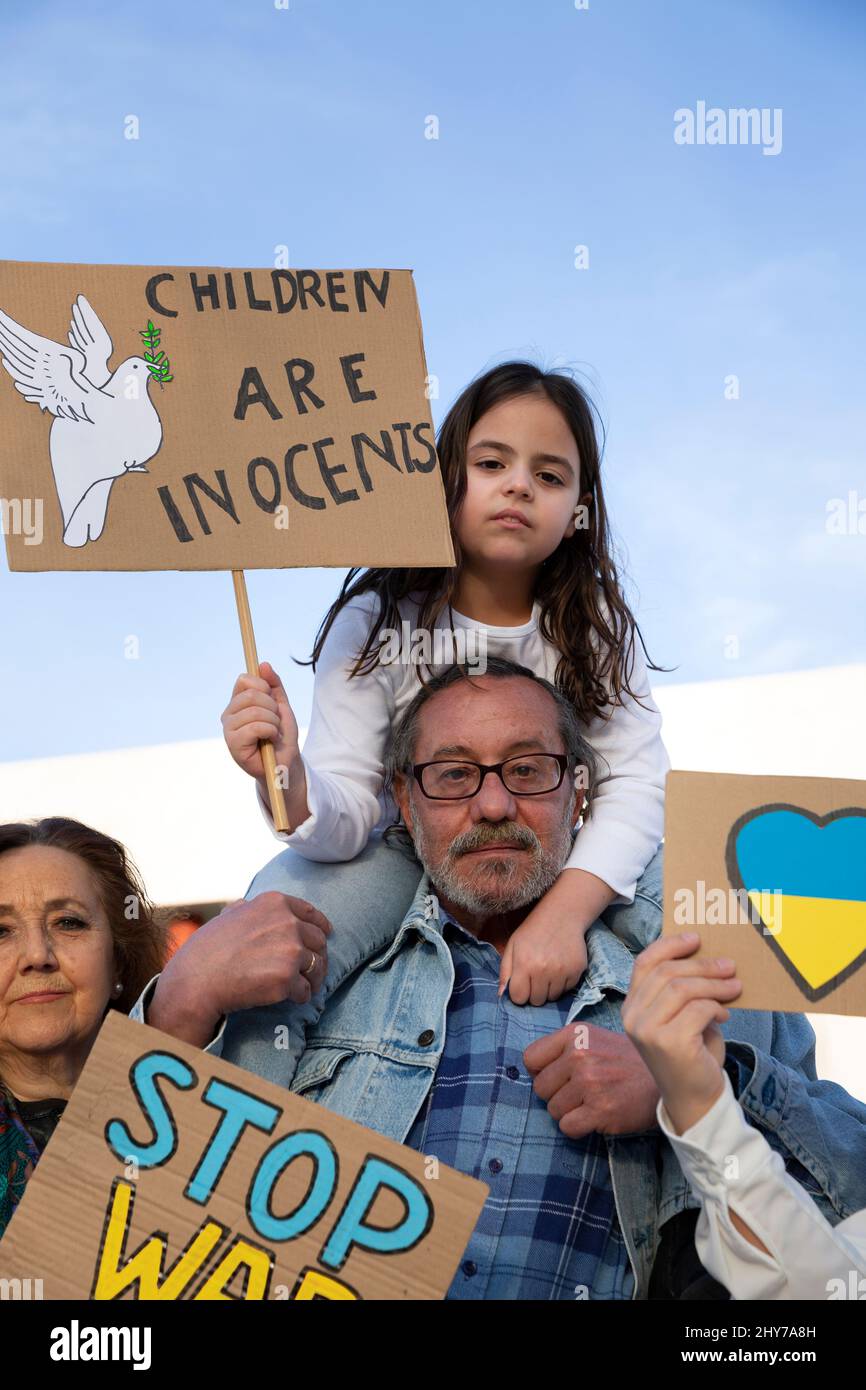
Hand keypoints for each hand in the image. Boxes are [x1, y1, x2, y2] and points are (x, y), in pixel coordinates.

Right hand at [147, 892, 331, 1047]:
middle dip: (318, 955)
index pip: (310, 913)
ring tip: (305, 986)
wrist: (197, 981)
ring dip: (313, 978)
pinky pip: (306, 990)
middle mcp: (287, 923)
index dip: (321, 925)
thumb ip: (244, 908)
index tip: (327, 933)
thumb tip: (246, 904)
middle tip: (312, 969)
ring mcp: (290, 951)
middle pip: (319, 940)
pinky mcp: (288, 979)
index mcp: (274, 903)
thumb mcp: (226, 916)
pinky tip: (292, 998)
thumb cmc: (207, 950)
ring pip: (317, 966)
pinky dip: (301, 996)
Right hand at [221, 661, 298, 781]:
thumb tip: (263, 664)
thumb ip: (274, 685)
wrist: (286, 762)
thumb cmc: (281, 736)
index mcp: (237, 703)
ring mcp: (228, 730)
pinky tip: (270, 740)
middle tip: (275, 722)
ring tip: (273, 733)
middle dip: (272, 708)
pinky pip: (255, 727)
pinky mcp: (233, 744)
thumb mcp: (281, 706)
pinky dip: (270, 732)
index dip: (263, 687)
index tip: (272, 702)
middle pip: (251, 694)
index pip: (244, 679)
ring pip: (255, 711)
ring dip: (273, 722)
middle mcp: (228, 714)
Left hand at [498, 868, 613, 1004]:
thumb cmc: (532, 931)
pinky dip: (562, 983)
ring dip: (549, 989)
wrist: (562, 916)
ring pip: (553, 997)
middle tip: (536, 976)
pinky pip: (567, 990)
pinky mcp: (577, 970)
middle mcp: (543, 970)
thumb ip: (505, 972)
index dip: (519, 993)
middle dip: (534, 992)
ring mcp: (562, 971)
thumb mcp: (512, 946)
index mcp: (524, 964)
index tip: (522, 984)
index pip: (519, 998)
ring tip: (548, 971)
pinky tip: (560, 967)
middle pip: (537, 1001)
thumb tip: (501, 996)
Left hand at [524, 1021, 659, 1137]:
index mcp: (575, 1034)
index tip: (558, 1077)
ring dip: (570, 1112)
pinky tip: (596, 1117)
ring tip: (593, 1102)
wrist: (667, 1079)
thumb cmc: (628, 1061)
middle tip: (582, 1092)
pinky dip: (579, 1128)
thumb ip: (564, 1048)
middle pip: (540, 1087)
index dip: (541, 1071)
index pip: (530, 1058)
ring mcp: (589, 1082)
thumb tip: (531, 1069)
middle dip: (557, 1094)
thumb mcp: (595, 1038)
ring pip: (553, 1110)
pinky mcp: (600, 1110)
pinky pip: (567, 1127)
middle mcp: (579, 1055)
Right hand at [621, 932, 741, 1134]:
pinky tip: (725, 1014)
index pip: (645, 963)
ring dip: (714, 984)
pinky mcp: (668, 1043)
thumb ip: (684, 989)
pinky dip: (716, 1007)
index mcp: (632, 1006)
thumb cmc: (692, 1052)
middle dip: (702, 965)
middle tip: (729, 965)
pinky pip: (697, 1009)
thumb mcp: (682, 1015)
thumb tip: (709, 957)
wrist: (695, 1098)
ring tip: (735, 986)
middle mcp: (632, 1017)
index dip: (670, 946)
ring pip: (682, 988)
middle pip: (667, 973)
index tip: (696, 939)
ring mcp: (647, 1030)